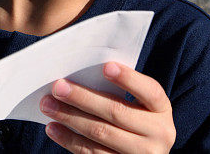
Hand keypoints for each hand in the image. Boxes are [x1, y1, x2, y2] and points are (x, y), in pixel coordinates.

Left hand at [39, 62, 175, 152]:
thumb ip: (118, 90)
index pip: (149, 91)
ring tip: (47, 104)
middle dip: (83, 98)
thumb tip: (79, 74)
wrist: (143, 153)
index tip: (106, 66)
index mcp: (162, 110)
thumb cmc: (133, 116)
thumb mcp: (138, 104)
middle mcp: (158, 135)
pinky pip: (92, 153)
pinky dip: (69, 139)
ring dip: (69, 117)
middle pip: (116, 112)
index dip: (128, 79)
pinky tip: (53, 127)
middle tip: (57, 86)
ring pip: (100, 133)